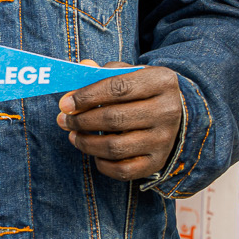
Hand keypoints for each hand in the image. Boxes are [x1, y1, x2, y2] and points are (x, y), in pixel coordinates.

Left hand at [55, 65, 183, 180]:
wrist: (175, 114)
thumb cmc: (140, 90)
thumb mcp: (127, 74)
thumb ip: (102, 72)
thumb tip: (83, 68)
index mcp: (161, 82)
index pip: (118, 88)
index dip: (87, 96)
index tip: (65, 103)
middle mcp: (168, 111)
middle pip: (114, 119)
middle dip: (81, 121)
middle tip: (63, 120)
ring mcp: (164, 139)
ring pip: (115, 147)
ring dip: (86, 143)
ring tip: (73, 135)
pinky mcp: (158, 162)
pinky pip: (123, 170)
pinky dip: (102, 164)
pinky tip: (94, 152)